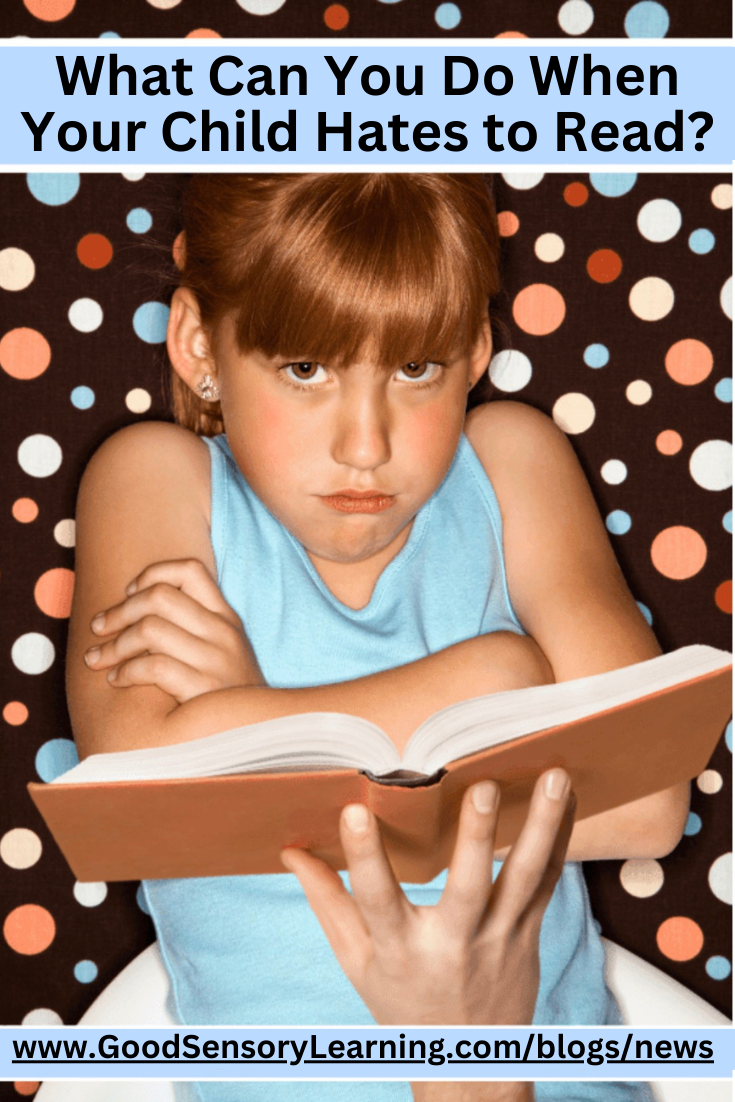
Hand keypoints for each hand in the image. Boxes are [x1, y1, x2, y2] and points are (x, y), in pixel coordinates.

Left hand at [83, 558, 263, 702]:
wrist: (259, 732)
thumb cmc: (228, 692)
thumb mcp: (224, 649)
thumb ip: (194, 625)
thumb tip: (138, 604)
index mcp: (226, 617)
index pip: (189, 570)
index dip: (151, 574)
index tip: (130, 593)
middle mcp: (223, 632)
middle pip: (159, 596)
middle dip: (119, 611)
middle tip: (98, 627)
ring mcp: (216, 660)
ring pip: (150, 629)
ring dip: (114, 644)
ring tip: (98, 658)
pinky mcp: (203, 689)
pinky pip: (153, 666)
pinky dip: (125, 671)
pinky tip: (116, 679)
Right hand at [281, 769, 574, 1026]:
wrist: (468, 1064)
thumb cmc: (403, 1004)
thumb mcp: (356, 961)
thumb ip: (327, 901)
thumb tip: (290, 851)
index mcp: (400, 950)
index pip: (377, 901)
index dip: (365, 857)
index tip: (355, 811)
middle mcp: (453, 944)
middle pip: (468, 888)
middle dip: (476, 837)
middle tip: (482, 787)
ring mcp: (498, 939)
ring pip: (524, 879)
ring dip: (541, 825)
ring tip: (552, 778)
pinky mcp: (528, 934)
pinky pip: (549, 883)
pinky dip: (560, 838)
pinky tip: (566, 798)